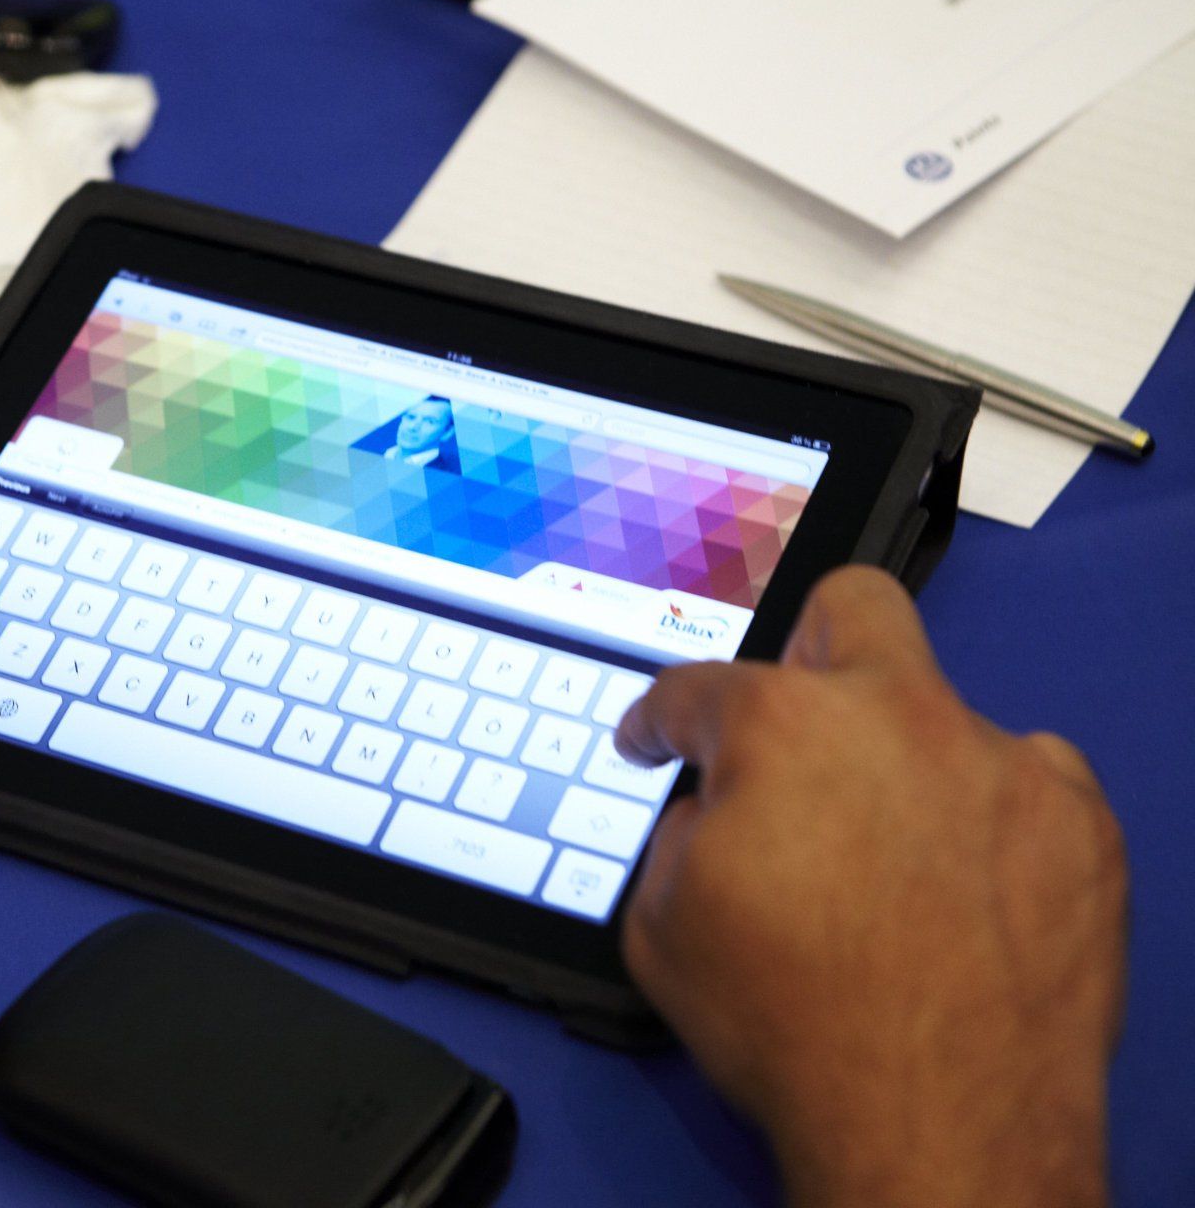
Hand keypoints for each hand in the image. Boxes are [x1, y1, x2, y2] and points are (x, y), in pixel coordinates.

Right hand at [615, 568, 1125, 1207]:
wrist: (938, 1128)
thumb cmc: (798, 1032)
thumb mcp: (663, 931)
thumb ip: (679, 839)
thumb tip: (711, 815)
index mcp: (779, 728)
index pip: (695, 689)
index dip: (660, 720)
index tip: (658, 740)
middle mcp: (895, 718)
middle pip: (851, 610)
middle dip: (807, 650)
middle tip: (793, 722)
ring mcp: (999, 762)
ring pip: (945, 711)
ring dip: (905, 762)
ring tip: (892, 858)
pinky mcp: (1079, 822)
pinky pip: (1025, 784)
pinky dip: (988, 821)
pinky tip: (963, 889)